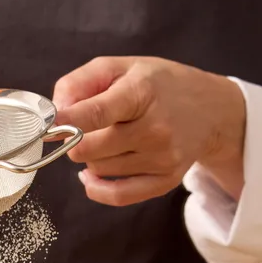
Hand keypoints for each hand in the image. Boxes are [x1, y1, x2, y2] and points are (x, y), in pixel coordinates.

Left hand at [51, 57, 246, 206]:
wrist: (211, 109)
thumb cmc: (159, 83)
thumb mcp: (121, 66)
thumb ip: (80, 82)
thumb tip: (54, 110)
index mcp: (142, 92)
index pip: (97, 113)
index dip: (66, 120)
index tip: (49, 124)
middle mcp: (155, 128)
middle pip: (89, 148)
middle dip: (75, 139)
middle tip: (83, 127)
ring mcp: (162, 157)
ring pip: (99, 169)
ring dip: (92, 157)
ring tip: (108, 138)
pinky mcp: (166, 180)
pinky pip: (117, 195)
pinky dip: (96, 187)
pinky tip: (92, 173)